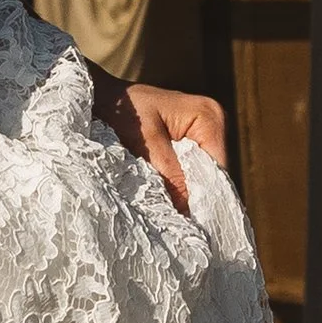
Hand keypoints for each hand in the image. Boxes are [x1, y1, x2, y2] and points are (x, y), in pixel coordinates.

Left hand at [89, 68, 226, 213]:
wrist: (103, 97)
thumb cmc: (123, 110)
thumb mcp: (147, 144)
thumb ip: (171, 175)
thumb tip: (187, 211)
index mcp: (209, 117)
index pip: (218, 169)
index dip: (205, 198)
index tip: (191, 223)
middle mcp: (214, 124)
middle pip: (214, 174)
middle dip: (197, 198)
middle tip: (181, 225)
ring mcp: (204, 133)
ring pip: (203, 176)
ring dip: (188, 194)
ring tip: (174, 216)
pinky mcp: (191, 142)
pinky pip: (192, 171)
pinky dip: (180, 186)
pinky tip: (170, 201)